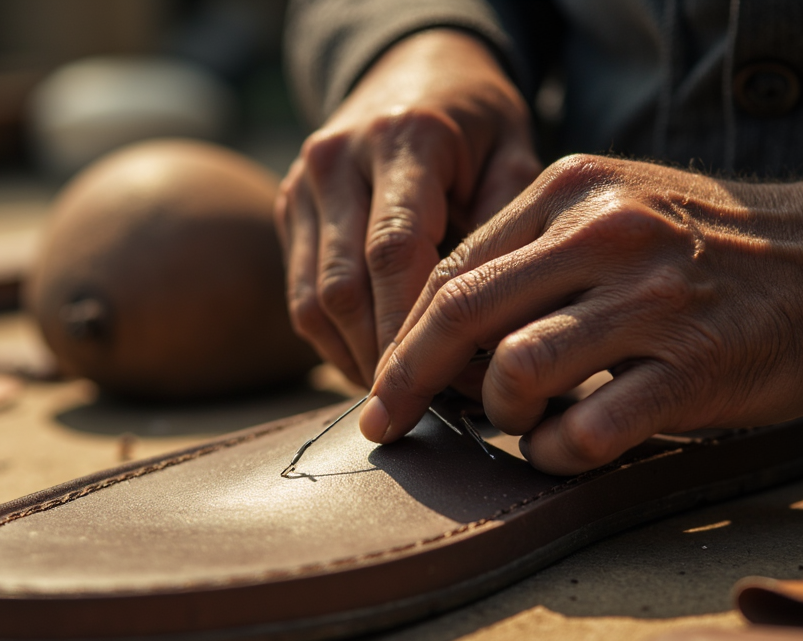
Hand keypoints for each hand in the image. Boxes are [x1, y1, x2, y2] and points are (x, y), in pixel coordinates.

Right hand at [276, 29, 539, 385]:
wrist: (415, 69)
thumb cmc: (478, 124)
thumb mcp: (516, 153)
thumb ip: (507, 229)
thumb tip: (497, 329)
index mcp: (403, 138)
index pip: (394, 252)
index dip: (410, 329)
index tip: (442, 386)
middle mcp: (338, 158)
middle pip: (344, 286)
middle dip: (382, 358)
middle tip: (426, 408)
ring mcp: (302, 183)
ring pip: (312, 301)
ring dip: (354, 359)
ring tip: (402, 395)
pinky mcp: (286, 208)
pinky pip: (299, 295)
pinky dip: (334, 341)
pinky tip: (375, 364)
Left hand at [360, 155, 802, 473]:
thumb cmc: (712, 250)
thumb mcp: (618, 212)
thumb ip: (534, 255)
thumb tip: (440, 334)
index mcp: (572, 192)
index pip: (451, 269)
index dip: (401, 336)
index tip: (381, 384)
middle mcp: (605, 236)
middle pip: (462, 314)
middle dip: (407, 381)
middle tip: (385, 424)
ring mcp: (651, 301)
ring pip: (516, 370)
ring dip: (497, 415)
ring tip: (518, 427)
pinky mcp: (694, 368)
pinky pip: (588, 429)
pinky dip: (556, 454)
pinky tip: (564, 452)